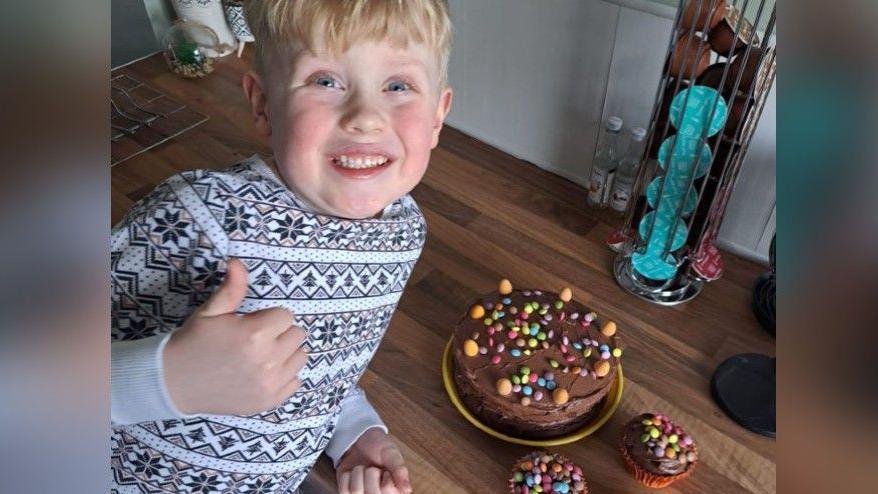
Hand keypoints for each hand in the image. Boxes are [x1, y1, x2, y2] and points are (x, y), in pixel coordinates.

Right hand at [163, 258, 308, 414]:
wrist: (173, 383)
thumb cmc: (193, 342)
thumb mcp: (211, 311)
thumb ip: (232, 287)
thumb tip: (237, 261)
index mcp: (255, 334)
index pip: (286, 316)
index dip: (269, 317)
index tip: (252, 324)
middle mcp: (267, 360)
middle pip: (297, 335)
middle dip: (279, 333)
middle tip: (257, 339)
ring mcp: (270, 384)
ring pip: (300, 357)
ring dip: (286, 354)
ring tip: (262, 355)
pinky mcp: (268, 401)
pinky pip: (295, 382)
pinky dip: (284, 376)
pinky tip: (263, 373)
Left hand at [336, 428, 411, 493]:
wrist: (359, 439)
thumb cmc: (379, 447)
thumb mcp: (392, 455)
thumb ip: (399, 471)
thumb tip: (407, 489)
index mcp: (393, 490)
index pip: (388, 492)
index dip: (386, 478)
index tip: (386, 471)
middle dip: (371, 474)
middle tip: (374, 468)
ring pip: (356, 492)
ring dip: (358, 474)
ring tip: (363, 469)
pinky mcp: (346, 493)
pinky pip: (343, 491)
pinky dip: (346, 477)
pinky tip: (352, 473)